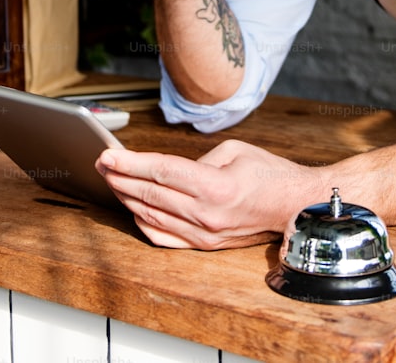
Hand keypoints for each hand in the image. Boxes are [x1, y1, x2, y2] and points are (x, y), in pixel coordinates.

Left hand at [95, 140, 323, 249]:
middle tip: (101, 164)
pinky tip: (133, 208)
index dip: (129, 163)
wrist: (294, 207)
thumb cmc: (270, 174)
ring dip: (127, 198)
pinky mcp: (205, 244)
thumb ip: (198, 159)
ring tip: (112, 181)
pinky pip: (163, 237)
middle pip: (150, 194)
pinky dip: (143, 222)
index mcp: (215, 186)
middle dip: (120, 177)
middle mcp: (207, 214)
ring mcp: (204, 233)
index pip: (161, 172)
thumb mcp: (235, 150)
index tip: (107, 155)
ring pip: (151, 215)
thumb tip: (169, 170)